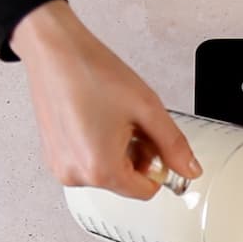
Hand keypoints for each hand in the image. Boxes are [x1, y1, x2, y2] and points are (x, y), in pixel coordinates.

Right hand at [9, 0, 200, 199]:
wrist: (54, 50)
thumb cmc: (92, 73)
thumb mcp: (147, 109)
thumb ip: (174, 145)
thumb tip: (190, 170)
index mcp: (100, 170)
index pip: (146, 191)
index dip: (158, 166)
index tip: (156, 142)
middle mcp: (75, 175)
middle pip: (126, 182)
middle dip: (137, 156)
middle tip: (133, 122)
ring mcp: (60, 166)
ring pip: (107, 172)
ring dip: (118, 150)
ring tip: (112, 117)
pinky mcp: (52, 155)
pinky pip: (87, 162)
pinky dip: (98, 146)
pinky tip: (96, 119)